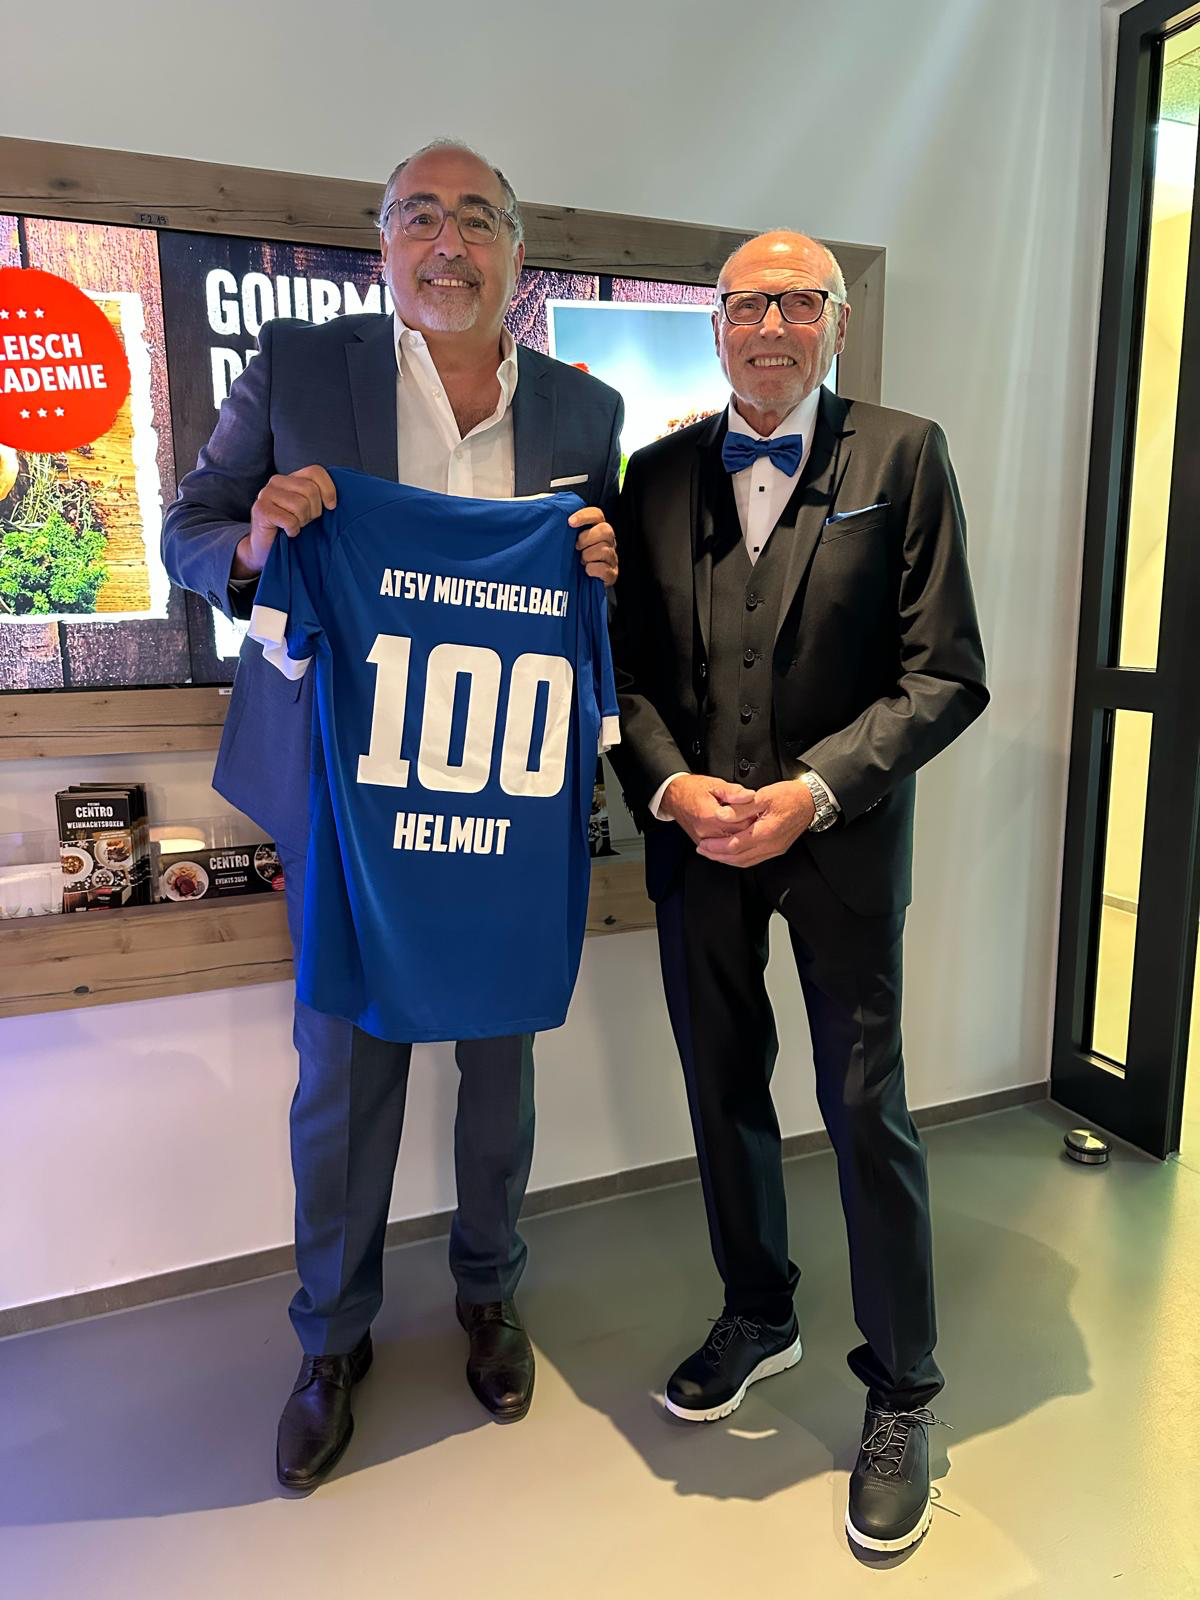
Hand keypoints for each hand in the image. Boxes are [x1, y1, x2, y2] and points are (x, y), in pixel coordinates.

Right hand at [232, 466, 336, 577]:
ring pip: (300, 505)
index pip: (315, 472)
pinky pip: (290, 520)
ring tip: (295, 525)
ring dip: (302, 522)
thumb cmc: (291, 527)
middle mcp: (276, 481)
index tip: (331, 507)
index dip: (328, 490)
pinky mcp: (260, 510)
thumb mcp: (309, 508)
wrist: (265, 548)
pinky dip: (293, 530)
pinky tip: (287, 532)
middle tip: (306, 520)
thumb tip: (334, 500)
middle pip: (310, 490)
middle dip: (314, 511)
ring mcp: (266, 494)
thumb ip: (319, 497)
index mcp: (290, 478)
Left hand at [568, 506, 617, 586]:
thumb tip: (555, 518)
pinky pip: (604, 569)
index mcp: (597, 530)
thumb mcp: (567, 543)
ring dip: (588, 556)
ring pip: (605, 550)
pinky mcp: (612, 574)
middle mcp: (608, 542)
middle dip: (587, 538)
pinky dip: (592, 570)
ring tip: (581, 561)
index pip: (597, 515)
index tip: (570, 522)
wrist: (577, 585)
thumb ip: (565, 530)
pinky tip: (587, 571)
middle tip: (576, 547)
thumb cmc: (571, 561)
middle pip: (605, 530)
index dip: (584, 516)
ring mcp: (611, 558)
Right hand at [661, 774, 758, 846]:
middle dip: (747, 827)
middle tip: (752, 816)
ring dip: (739, 835)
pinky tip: (732, 830)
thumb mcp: (714, 784)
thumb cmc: (692, 789)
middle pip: (737, 836)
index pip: (741, 823)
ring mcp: (703, 840)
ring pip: (730, 844)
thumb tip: (750, 795)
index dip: (751, 816)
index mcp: (710, 816)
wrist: (674, 796)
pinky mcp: (701, 843)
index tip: (755, 810)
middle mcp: (706, 831)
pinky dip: (729, 840)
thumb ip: (733, 791)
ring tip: (741, 822)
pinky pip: (721, 847)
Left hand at [696, 779, 815, 868]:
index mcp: (766, 832)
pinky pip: (755, 858)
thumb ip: (740, 807)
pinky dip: (740, 857)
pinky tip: (732, 852)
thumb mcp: (763, 796)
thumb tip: (721, 815)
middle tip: (703, 850)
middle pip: (738, 858)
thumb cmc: (790, 796)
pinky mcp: (777, 848)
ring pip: (746, 861)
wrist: (811, 800)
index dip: (716, 846)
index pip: (734, 846)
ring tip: (713, 853)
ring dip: (727, 859)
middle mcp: (771, 845)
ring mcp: (775, 849)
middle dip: (718, 856)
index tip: (703, 843)